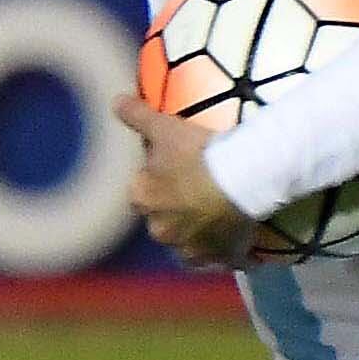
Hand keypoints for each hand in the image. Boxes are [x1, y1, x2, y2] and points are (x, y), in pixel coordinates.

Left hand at [119, 96, 258, 266]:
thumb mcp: (166, 128)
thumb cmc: (198, 152)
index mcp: (142, 198)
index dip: (160, 181)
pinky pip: (219, 257)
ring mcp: (188, 248)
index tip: (179, 170)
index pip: (143, 191)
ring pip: (189, 241)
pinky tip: (236, 239)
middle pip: (165, 220)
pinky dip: (224, 250)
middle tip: (202, 190)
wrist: (243, 178)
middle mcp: (159, 229)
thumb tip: (115, 101)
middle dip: (177, 210)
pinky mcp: (218, 258)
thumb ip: (137, 116)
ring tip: (220, 214)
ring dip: (198, 233)